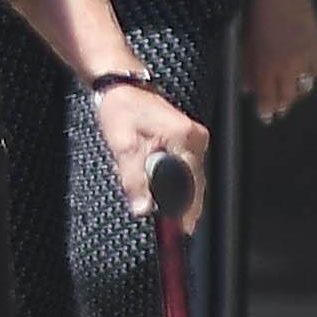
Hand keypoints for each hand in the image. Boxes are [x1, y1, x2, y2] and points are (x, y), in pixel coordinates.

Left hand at [88, 81, 207, 228]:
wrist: (122, 87)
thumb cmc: (121, 109)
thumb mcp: (122, 146)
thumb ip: (133, 179)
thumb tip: (142, 208)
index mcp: (183, 137)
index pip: (191, 183)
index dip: (185, 208)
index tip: (181, 228)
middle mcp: (195, 137)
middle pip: (195, 183)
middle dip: (183, 203)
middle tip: (175, 226)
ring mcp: (195, 137)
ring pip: (193, 177)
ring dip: (178, 191)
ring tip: (164, 201)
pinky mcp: (190, 139)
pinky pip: (188, 167)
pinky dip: (177, 179)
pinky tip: (162, 184)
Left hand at [245, 0, 316, 123]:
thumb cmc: (256, 13)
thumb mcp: (245, 43)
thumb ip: (247, 68)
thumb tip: (247, 88)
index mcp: (265, 66)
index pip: (268, 98)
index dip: (267, 110)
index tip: (265, 117)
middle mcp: (286, 66)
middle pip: (288, 97)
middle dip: (282, 106)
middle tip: (278, 111)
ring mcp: (304, 58)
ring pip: (304, 87)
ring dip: (296, 93)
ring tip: (290, 95)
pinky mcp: (316, 48)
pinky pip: (315, 71)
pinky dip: (308, 76)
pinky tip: (302, 75)